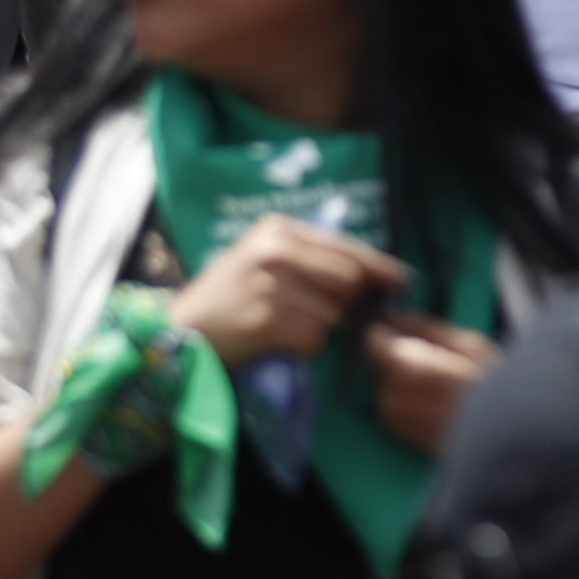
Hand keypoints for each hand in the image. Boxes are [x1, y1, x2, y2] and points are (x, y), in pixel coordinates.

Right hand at [167, 216, 415, 368]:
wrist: (177, 334)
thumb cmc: (226, 299)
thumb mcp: (262, 261)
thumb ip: (310, 260)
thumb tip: (370, 276)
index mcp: (277, 230)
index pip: (346, 247)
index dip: (379, 267)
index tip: (401, 280)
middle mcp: (276, 251)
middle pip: (347, 281)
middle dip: (343, 304)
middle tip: (315, 314)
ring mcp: (271, 286)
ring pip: (331, 315)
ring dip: (317, 329)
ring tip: (282, 327)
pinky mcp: (267, 321)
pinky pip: (313, 339)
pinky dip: (302, 348)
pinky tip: (275, 342)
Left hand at [357, 315, 494, 456]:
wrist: (504, 436)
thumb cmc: (493, 388)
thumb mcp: (467, 344)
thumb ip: (424, 327)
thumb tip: (395, 314)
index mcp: (404, 367)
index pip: (372, 340)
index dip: (386, 330)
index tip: (400, 326)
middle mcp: (391, 395)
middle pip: (378, 363)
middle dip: (396, 355)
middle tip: (432, 354)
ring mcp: (393, 419)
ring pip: (384, 384)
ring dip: (401, 377)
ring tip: (437, 378)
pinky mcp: (399, 435)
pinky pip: (391, 406)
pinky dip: (405, 398)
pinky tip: (433, 398)